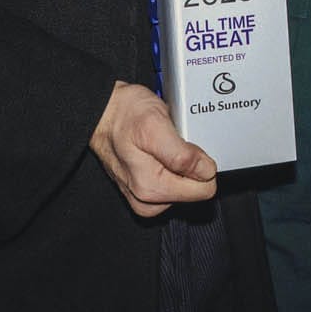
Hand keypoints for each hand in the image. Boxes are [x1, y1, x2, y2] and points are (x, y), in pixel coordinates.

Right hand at [89, 81, 217, 216]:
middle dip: (191, 163)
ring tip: (166, 142)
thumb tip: (207, 171)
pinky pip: (173, 180)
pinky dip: (173, 163)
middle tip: (174, 141)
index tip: (187, 145)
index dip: (202, 163)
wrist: (103, 112)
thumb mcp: (156, 125)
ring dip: (182, 162)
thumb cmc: (124, 115)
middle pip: (195, 188)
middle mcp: (147, 199)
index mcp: (153, 189)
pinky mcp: (145, 188)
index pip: (204, 190)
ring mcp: (145, 195)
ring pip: (186, 184)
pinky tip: (162, 148)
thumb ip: (182, 154)